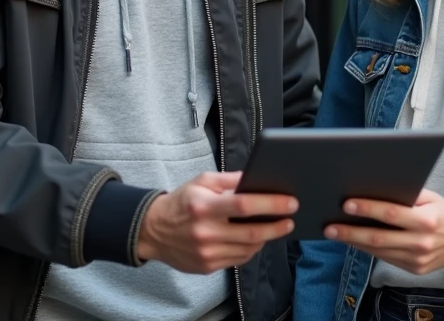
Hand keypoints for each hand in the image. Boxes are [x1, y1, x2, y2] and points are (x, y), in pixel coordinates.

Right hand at [136, 172, 296, 273]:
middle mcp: (205, 232)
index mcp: (204, 206)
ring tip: (274, 228)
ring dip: (266, 239)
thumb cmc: (182, 202)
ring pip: (248, 249)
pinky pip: (238, 259)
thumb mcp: (202, 181)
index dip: (271, 204)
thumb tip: (258, 178)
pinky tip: (255, 240)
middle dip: (276, 226)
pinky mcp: (207, 266)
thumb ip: (231, 179)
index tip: (290, 202)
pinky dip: (251, 249)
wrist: (153, 231)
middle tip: (290, 220)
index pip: (244, 206)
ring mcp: (206, 252)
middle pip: (251, 233)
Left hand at [323, 189, 443, 274]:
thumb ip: (406, 194)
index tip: (346, 204)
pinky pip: (386, 259)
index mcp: (427, 220)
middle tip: (330, 226)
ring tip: (335, 232)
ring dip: (355, 242)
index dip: (368, 209)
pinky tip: (354, 240)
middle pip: (380, 238)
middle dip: (351, 232)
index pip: (391, 214)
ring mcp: (418, 260)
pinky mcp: (415, 270)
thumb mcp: (430, 198)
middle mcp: (422, 242)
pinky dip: (368, 249)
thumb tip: (373, 187)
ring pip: (379, 252)